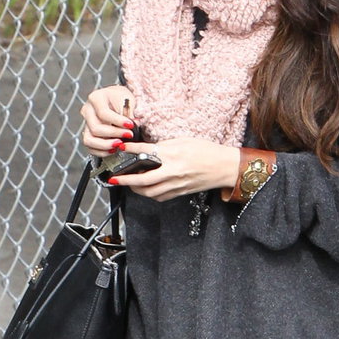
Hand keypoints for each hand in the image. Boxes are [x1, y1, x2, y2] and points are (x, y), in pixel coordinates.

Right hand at [80, 86, 135, 155]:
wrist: (117, 99)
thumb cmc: (121, 98)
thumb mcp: (128, 99)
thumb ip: (130, 112)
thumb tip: (135, 124)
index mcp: (96, 98)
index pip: (103, 113)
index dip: (118, 122)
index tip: (130, 125)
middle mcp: (88, 110)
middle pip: (96, 128)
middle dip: (114, 134)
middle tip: (128, 135)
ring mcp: (86, 123)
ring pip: (89, 140)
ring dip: (105, 145)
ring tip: (119, 144)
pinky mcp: (88, 133)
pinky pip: (90, 147)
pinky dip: (102, 151)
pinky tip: (113, 149)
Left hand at [110, 138, 240, 200]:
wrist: (224, 167)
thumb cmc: (206, 151)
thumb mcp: (184, 141)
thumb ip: (165, 146)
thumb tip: (147, 148)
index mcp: (173, 154)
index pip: (146, 152)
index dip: (129, 150)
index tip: (119, 148)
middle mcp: (173, 171)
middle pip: (143, 179)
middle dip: (125, 180)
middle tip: (114, 179)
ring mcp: (177, 184)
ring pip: (150, 192)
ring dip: (136, 189)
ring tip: (128, 183)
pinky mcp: (180, 192)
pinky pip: (160, 197)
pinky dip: (150, 194)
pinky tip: (146, 189)